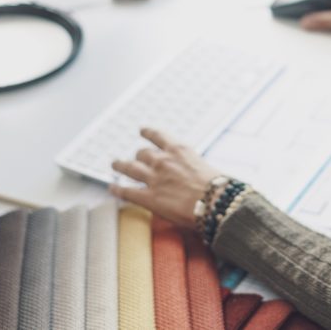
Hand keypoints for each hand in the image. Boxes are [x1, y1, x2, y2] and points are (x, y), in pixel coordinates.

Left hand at [109, 128, 223, 228]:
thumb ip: (192, 166)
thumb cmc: (217, 186)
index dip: (148, 133)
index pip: (158, 136)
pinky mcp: (149, 198)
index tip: (142, 130)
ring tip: (115, 164)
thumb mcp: (205, 166)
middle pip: (142, 153)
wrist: (215, 200)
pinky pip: (127, 192)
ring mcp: (154, 179)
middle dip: (137, 156)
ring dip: (120, 165)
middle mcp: (163, 161)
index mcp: (179, 150)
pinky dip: (117, 190)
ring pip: (129, 168)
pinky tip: (112, 189)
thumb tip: (192, 172)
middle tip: (133, 157)